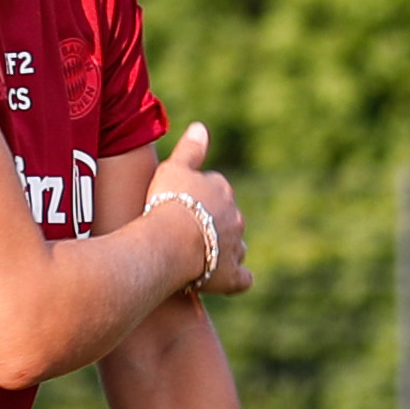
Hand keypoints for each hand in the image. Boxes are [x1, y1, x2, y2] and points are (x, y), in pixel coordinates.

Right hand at [153, 123, 248, 294]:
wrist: (171, 240)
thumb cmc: (168, 201)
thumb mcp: (174, 168)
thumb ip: (190, 149)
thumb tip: (201, 127)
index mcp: (222, 190)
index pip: (216, 189)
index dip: (200, 197)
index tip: (184, 204)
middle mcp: (234, 217)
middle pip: (228, 218)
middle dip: (214, 224)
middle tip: (189, 231)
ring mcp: (234, 247)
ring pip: (235, 246)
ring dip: (224, 250)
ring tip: (202, 256)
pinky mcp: (231, 276)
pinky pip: (242, 278)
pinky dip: (237, 279)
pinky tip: (227, 281)